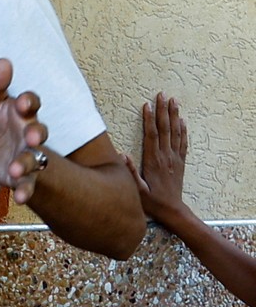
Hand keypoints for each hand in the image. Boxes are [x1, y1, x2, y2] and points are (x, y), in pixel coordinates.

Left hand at [0, 58, 48, 203]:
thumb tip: (2, 62)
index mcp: (22, 113)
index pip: (31, 103)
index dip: (28, 102)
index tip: (22, 102)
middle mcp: (29, 134)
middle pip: (39, 131)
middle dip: (37, 133)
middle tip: (33, 136)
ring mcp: (29, 156)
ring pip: (34, 160)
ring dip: (26, 164)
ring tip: (15, 170)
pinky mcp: (24, 177)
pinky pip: (28, 185)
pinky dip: (25, 191)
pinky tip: (18, 198)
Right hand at [124, 92, 188, 226]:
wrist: (172, 211)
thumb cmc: (151, 201)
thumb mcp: (136, 189)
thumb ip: (130, 172)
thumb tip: (122, 154)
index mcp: (153, 160)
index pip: (151, 135)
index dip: (149, 119)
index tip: (147, 104)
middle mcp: (166, 156)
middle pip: (165, 129)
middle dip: (163, 111)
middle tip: (163, 95)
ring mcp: (174, 158)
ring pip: (175, 133)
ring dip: (174, 116)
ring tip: (174, 101)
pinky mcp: (180, 162)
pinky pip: (183, 143)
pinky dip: (183, 130)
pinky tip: (183, 121)